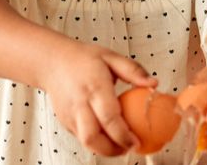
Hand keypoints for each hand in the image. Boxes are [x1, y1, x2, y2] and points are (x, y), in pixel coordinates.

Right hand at [39, 42, 159, 156]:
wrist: (52, 61)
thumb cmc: (83, 59)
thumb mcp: (111, 57)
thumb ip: (134, 70)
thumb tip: (154, 84)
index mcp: (94, 87)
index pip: (108, 118)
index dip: (123, 135)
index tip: (137, 142)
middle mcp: (79, 103)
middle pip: (92, 137)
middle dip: (112, 150)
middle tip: (129, 148)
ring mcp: (69, 115)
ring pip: (85, 142)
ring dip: (105, 149)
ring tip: (120, 146)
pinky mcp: (65, 122)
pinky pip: (81, 138)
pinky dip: (96, 142)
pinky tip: (108, 137)